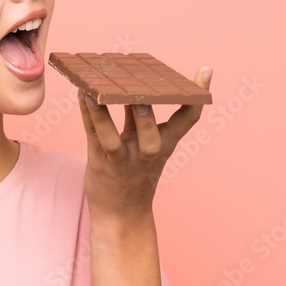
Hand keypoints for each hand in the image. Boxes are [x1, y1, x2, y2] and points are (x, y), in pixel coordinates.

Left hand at [78, 66, 212, 223]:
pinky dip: (86, 117)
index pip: (187, 121)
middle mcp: (145, 155)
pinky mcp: (99, 164)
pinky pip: (92, 138)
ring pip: (112, 140)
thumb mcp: (149, 146)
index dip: (196, 98)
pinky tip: (81, 95)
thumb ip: (141, 117)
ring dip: (103, 118)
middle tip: (141, 99)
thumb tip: (134, 83)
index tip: (205, 71)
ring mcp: (121, 162)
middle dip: (146, 119)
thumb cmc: (136, 173)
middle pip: (150, 138)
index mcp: (163, 145)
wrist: (121, 214)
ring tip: (93, 94)